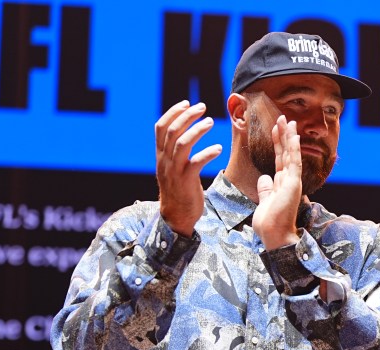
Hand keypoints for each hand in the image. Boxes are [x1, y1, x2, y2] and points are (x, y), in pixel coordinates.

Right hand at [155, 101, 222, 236]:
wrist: (176, 216)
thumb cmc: (179, 191)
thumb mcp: (172, 168)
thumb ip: (174, 152)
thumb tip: (183, 134)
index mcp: (160, 156)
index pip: (160, 127)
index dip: (173, 112)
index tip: (187, 103)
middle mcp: (164, 160)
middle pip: (172, 131)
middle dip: (188, 116)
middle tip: (203, 107)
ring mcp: (174, 171)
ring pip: (182, 143)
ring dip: (197, 130)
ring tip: (211, 122)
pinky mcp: (185, 181)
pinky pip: (196, 163)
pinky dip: (207, 153)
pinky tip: (218, 148)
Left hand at [252, 113, 302, 249]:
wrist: (275, 236)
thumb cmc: (269, 224)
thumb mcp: (264, 202)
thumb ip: (266, 189)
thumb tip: (265, 178)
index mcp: (282, 184)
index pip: (280, 159)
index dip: (278, 144)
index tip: (276, 129)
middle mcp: (289, 181)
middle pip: (286, 153)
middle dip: (284, 135)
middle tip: (283, 118)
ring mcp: (292, 182)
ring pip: (291, 154)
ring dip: (289, 137)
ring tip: (288, 121)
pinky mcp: (293, 184)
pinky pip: (293, 162)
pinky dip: (293, 148)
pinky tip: (293, 135)